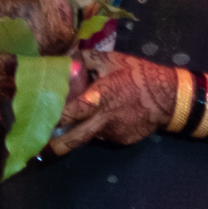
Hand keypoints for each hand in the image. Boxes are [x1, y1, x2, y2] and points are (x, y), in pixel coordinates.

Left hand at [50, 51, 175, 152]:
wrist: (169, 97)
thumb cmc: (139, 74)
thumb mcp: (112, 60)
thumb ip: (87, 60)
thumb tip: (66, 58)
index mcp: (98, 98)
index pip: (68, 113)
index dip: (52, 118)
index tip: (39, 120)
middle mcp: (102, 120)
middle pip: (74, 139)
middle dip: (55, 147)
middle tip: (39, 150)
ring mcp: (112, 133)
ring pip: (89, 135)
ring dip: (81, 131)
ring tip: (77, 125)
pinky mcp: (122, 140)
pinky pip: (105, 135)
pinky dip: (101, 128)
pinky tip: (110, 118)